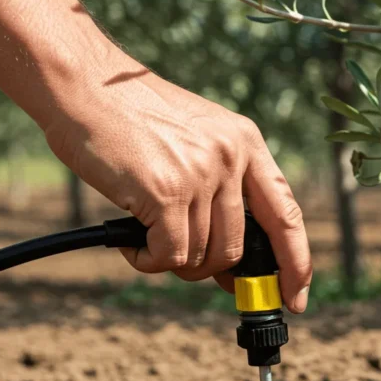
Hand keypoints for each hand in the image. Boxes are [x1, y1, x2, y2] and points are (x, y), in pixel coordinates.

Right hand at [44, 56, 311, 312]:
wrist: (84, 83)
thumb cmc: (132, 118)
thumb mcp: (196, 139)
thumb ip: (221, 189)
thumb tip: (231, 261)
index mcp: (247, 143)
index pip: (287, 215)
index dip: (296, 263)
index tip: (295, 297)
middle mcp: (231, 157)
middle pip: (235, 248)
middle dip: (208, 270)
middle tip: (178, 259)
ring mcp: (201, 173)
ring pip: (200, 257)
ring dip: (171, 260)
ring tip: (145, 236)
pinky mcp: (166, 191)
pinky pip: (170, 256)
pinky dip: (149, 261)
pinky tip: (132, 245)